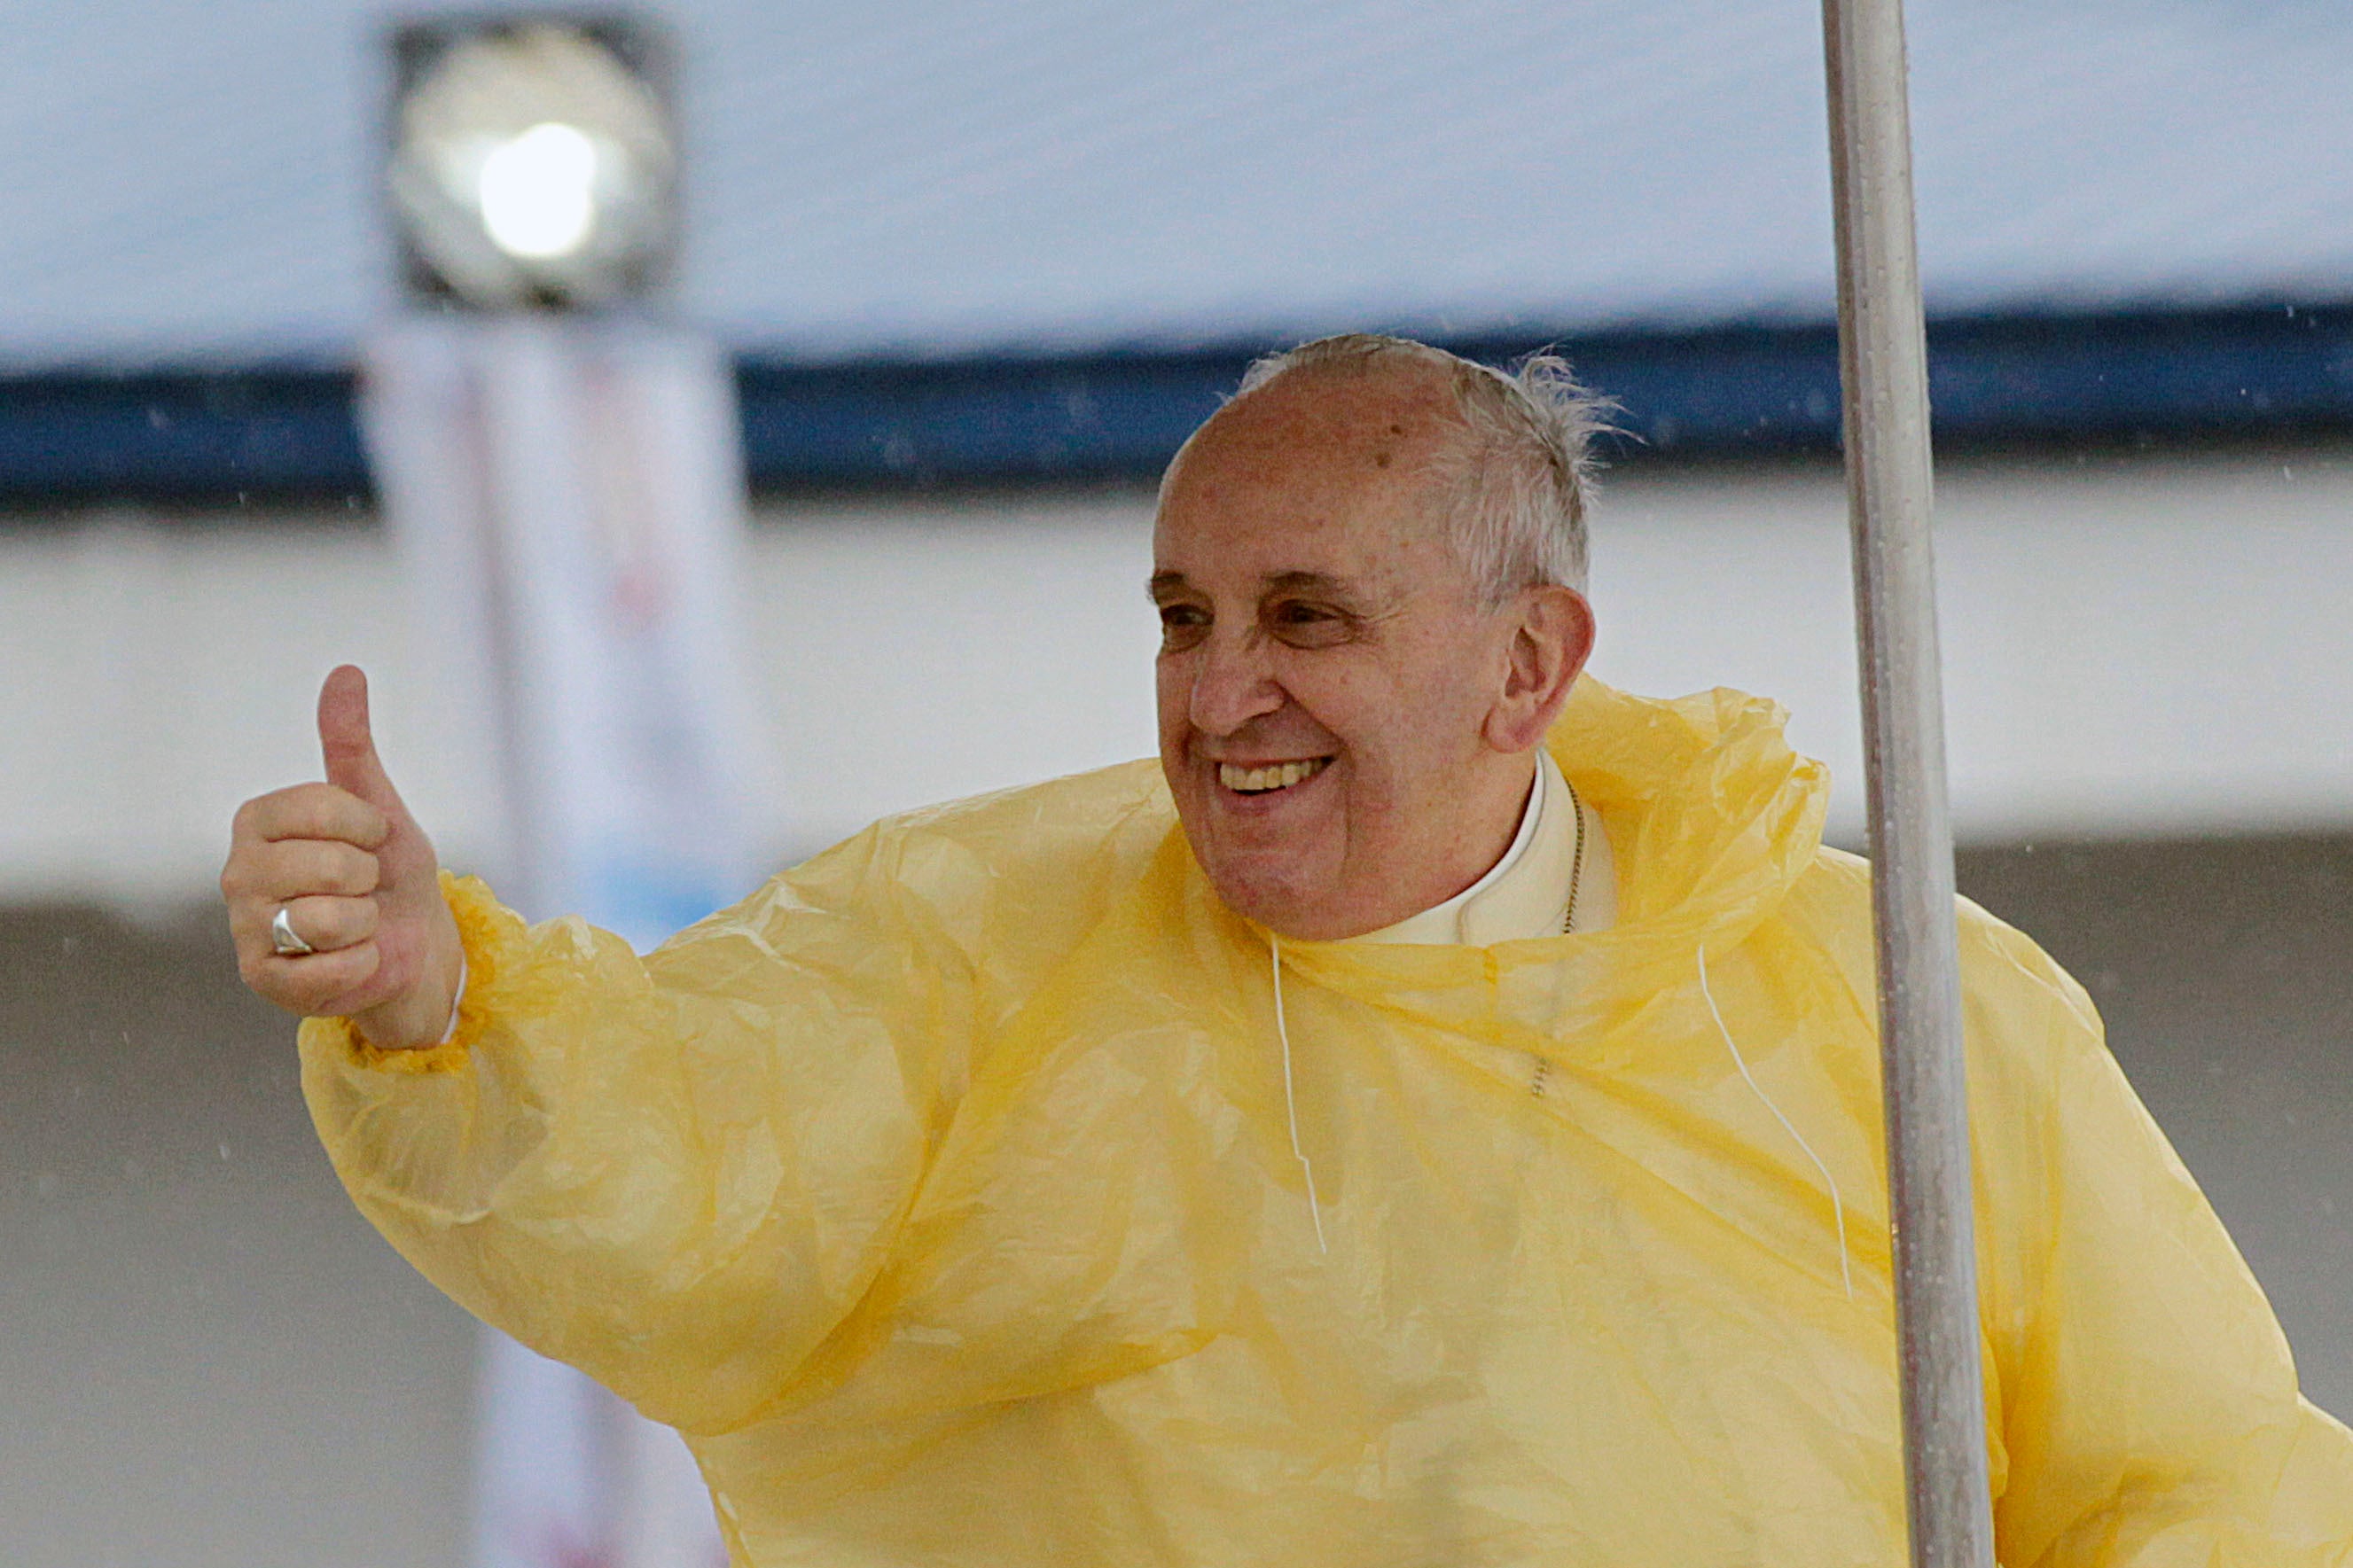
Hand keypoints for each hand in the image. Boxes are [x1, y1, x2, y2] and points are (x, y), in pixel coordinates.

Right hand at [222, 665, 463, 1049]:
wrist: (410, 946)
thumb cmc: (388, 874)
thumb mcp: (378, 806)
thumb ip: (352, 744)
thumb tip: (345, 673)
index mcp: (258, 821)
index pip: (325, 807)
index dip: (367, 827)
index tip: (369, 839)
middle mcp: (238, 871)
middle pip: (330, 865)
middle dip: (368, 878)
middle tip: (362, 888)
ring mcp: (245, 928)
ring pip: (331, 918)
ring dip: (366, 923)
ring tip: (355, 923)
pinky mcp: (263, 979)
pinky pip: (333, 967)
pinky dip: (362, 963)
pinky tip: (351, 959)